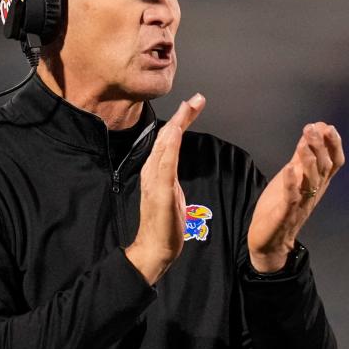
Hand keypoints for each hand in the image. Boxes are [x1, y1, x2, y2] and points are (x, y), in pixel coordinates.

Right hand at [125, 93, 205, 283]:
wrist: (154, 249)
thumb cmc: (164, 225)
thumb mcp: (172, 194)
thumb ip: (171, 176)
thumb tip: (173, 163)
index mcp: (157, 172)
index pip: (170, 141)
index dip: (181, 121)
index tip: (193, 104)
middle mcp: (153, 172)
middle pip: (168, 138)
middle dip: (182, 116)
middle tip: (196, 98)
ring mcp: (155, 181)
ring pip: (166, 146)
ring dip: (177, 125)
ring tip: (187, 107)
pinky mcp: (161, 193)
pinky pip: (165, 166)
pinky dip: (170, 148)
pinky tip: (175, 133)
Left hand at [247, 122, 344, 272]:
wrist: (270, 242)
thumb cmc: (282, 206)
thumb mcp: (294, 177)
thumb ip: (303, 156)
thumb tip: (314, 130)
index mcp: (317, 184)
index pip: (334, 163)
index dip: (334, 145)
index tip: (328, 127)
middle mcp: (314, 193)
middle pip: (323, 168)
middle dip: (320, 147)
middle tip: (312, 128)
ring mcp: (301, 204)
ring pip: (311, 181)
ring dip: (308, 160)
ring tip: (303, 142)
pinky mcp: (285, 214)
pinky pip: (292, 198)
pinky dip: (292, 183)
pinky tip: (289, 168)